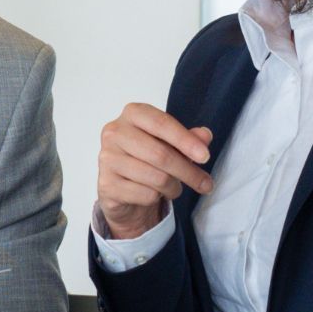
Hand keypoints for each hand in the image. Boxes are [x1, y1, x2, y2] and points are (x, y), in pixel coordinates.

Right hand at [97, 103, 213, 238]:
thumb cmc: (148, 158)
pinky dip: (157, 198)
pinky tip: (153, 193)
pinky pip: (146, 195)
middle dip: (188, 172)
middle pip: (161, 154)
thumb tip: (205, 136)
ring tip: (173, 187)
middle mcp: (115, 132)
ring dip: (174, 187)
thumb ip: (188, 139)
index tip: (205, 157)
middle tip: (206, 184)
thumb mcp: (171, 144)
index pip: (162, 123)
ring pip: (156, 178)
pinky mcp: (107, 184)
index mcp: (133, 114)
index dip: (186, 141)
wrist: (122, 186)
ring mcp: (107, 158)